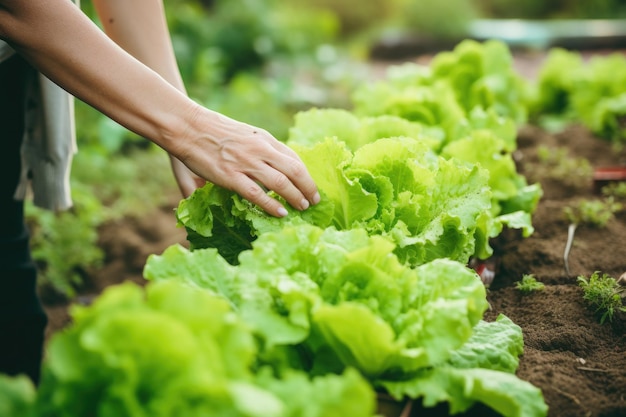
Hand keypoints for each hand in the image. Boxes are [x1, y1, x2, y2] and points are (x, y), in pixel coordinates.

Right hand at [173, 109, 319, 216]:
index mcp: (264, 138)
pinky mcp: (231, 176)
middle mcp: (260, 149)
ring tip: (303, 207)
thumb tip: (270, 166)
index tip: (311, 185)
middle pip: (295, 170)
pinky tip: (281, 213)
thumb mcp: (244, 134)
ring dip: (296, 197)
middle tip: (314, 200)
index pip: (293, 157)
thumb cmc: (213, 130)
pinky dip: (272, 205)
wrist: (188, 126)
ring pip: (282, 183)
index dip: (306, 173)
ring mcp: (247, 163)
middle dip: (308, 187)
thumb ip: (258, 148)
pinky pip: (258, 194)